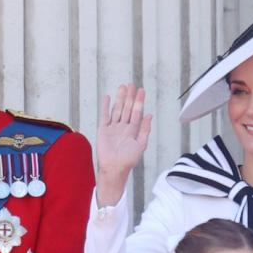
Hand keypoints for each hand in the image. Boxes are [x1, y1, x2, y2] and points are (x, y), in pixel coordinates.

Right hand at [94, 84, 152, 206]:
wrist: (114, 167)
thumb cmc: (128, 159)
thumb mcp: (141, 145)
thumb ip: (145, 130)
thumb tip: (149, 115)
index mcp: (133, 130)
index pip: (137, 112)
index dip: (139, 101)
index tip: (141, 90)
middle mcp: (123, 127)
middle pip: (127, 108)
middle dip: (130, 97)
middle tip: (132, 84)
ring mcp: (113, 127)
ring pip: (117, 109)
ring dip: (120, 99)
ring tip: (122, 87)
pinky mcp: (103, 129)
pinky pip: (105, 115)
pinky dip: (105, 106)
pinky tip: (107, 97)